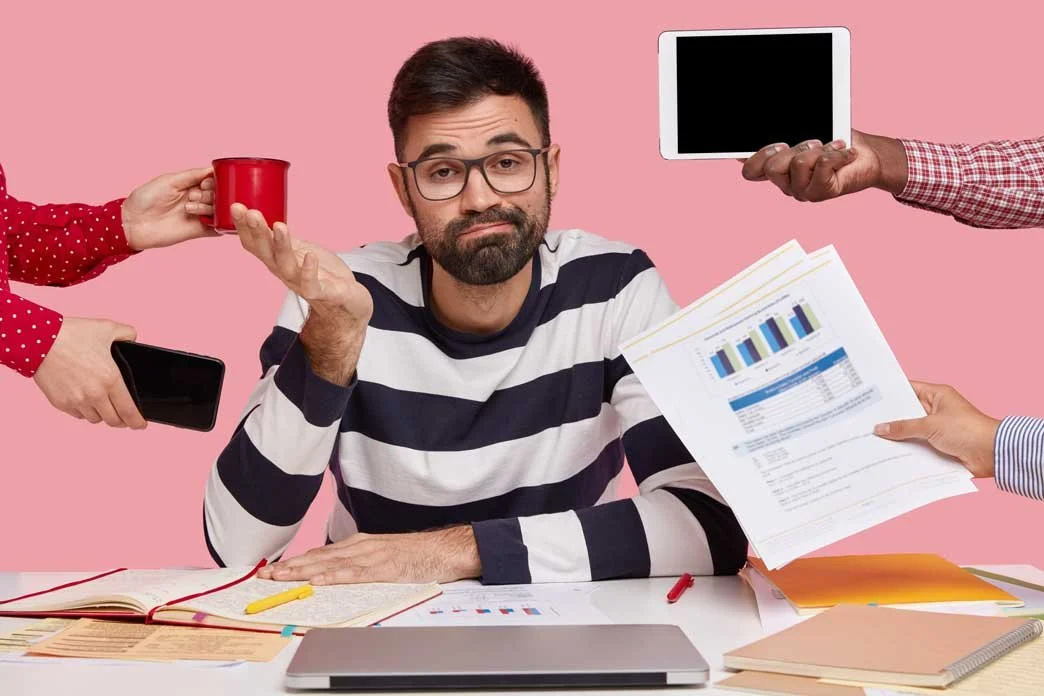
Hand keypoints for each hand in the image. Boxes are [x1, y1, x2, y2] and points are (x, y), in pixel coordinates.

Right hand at [33, 317, 146, 428]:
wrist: (38, 340)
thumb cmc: (72, 334)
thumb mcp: (106, 327)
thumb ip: (127, 333)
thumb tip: (134, 339)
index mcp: (110, 379)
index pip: (128, 410)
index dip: (137, 421)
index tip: (141, 425)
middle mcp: (94, 394)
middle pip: (113, 420)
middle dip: (122, 420)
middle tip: (124, 416)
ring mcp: (76, 401)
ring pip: (95, 418)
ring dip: (102, 414)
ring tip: (104, 405)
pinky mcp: (60, 403)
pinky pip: (78, 414)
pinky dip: (84, 410)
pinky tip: (86, 400)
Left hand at [122, 167, 215, 250]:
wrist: (134, 223)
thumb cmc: (146, 199)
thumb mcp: (169, 181)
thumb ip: (192, 175)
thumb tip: (212, 169)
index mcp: (190, 186)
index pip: (212, 181)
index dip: (213, 181)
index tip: (204, 184)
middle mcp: (196, 200)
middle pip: (218, 195)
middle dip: (209, 194)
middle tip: (193, 197)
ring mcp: (198, 216)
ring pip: (219, 210)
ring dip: (208, 207)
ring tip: (189, 208)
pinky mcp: (199, 231)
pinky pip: (218, 228)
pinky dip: (221, 224)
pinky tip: (213, 220)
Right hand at [233, 203, 373, 384]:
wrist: (345, 300)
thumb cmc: (319, 271)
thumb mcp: (295, 248)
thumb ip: (278, 235)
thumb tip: (258, 211)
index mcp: (276, 259)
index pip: (254, 244)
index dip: (244, 227)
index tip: (236, 206)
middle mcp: (283, 271)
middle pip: (265, 253)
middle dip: (257, 233)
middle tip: (251, 213)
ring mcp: (301, 283)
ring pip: (286, 266)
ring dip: (281, 246)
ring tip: (279, 226)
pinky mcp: (322, 293)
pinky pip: (311, 285)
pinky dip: (309, 272)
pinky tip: (310, 256)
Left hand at [256, 527, 481, 584]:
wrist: (447, 548)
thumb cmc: (420, 554)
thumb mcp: (386, 555)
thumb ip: (364, 562)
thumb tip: (341, 574)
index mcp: (362, 543)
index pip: (323, 553)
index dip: (298, 561)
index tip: (276, 569)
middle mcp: (363, 545)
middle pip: (320, 556)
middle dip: (292, 566)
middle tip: (267, 575)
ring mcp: (373, 555)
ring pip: (331, 563)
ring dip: (304, 570)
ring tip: (282, 577)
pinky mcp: (385, 567)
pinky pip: (355, 573)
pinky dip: (334, 576)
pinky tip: (317, 580)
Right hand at [739, 130, 908, 200]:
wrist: (869, 156)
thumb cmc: (837, 144)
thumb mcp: (807, 136)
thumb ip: (783, 137)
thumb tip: (751, 141)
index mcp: (778, 171)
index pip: (751, 171)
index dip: (756, 157)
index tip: (779, 144)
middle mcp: (786, 184)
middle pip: (771, 167)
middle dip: (793, 148)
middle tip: (812, 143)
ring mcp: (802, 191)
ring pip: (797, 164)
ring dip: (818, 149)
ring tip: (831, 148)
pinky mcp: (821, 193)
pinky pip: (821, 166)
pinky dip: (835, 153)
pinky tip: (844, 153)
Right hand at [873, 381, 999, 477]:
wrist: (993, 454)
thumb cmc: (967, 430)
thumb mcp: (930, 425)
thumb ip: (903, 427)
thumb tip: (880, 428)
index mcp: (937, 395)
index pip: (908, 389)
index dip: (889, 394)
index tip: (869, 398)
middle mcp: (937, 410)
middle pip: (907, 412)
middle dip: (889, 418)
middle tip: (865, 421)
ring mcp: (938, 428)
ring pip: (912, 431)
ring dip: (898, 437)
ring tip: (872, 440)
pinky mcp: (941, 446)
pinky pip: (919, 446)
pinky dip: (908, 450)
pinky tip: (890, 454)